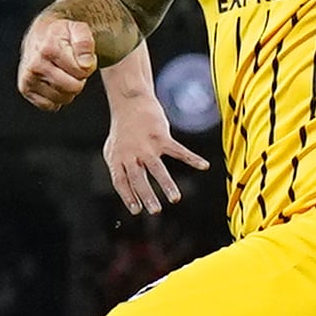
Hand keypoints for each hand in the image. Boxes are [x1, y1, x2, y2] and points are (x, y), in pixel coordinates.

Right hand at [19, 18, 95, 110]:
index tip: (80, 57)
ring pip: (63, 98)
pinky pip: (51, 106)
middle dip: (78, 78)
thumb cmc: (61, 33)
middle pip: (73, 88)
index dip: (87, 66)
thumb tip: (85, 64)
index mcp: (48, 49)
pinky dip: (56, 97)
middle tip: (72, 66)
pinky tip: (54, 81)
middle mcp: (35, 65)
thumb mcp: (77, 29)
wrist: (39, 34)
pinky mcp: (25, 89)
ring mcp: (28, 79)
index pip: (81, 72)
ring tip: (62, 72)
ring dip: (68, 88)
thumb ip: (85, 43)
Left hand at [103, 90, 209, 215]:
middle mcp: (131, 153)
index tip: (137, 211)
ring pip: (157, 168)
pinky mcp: (161, 136)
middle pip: (138, 178)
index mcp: (117, 159)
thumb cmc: (122, 131)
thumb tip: (128, 195)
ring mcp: (146, 145)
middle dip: (147, 195)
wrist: (130, 103)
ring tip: (175, 199)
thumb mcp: (112, 151)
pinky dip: (192, 158)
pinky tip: (204, 166)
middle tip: (155, 211)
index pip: (121, 182)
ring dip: (166, 184)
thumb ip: (119, 171)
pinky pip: (178, 150)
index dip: (128, 197)